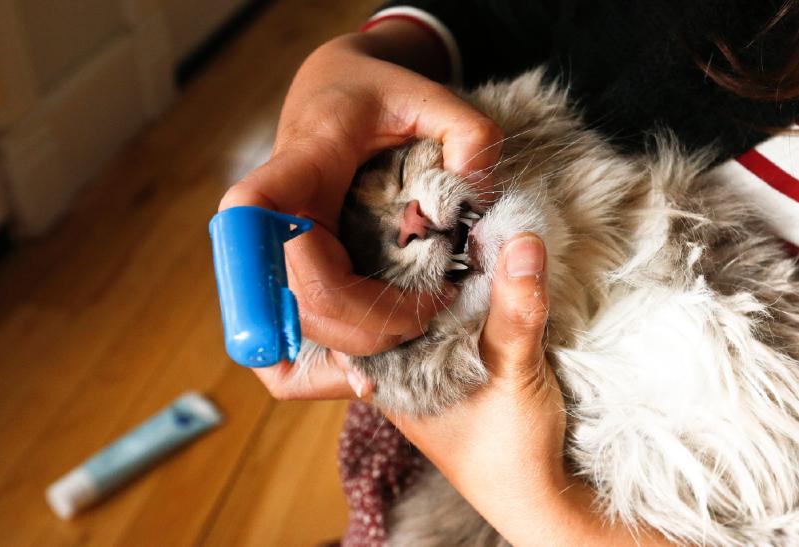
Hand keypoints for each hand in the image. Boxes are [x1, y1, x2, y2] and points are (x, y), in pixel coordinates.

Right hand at [220, 22, 503, 398]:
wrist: (338, 96)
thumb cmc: (374, 94)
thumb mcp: (429, 96)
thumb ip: (468, 134)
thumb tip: (476, 200)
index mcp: (292, 173)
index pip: (254, 221)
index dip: (283, 268)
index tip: (375, 286)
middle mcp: (272, 225)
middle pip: (305, 303)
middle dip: (377, 324)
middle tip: (437, 306)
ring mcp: (278, 257)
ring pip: (303, 331)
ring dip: (366, 344)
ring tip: (421, 320)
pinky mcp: (292, 276)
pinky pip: (301, 338)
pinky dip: (338, 356)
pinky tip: (384, 344)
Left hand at [391, 234, 671, 545]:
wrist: (548, 497)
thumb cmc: (511, 452)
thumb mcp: (511, 372)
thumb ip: (515, 310)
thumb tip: (523, 242)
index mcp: (389, 376)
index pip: (361, 311)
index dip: (371, 264)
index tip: (387, 218)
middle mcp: (403, 369)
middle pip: (396, 301)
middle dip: (411, 260)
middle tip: (421, 207)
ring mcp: (432, 367)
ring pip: (427, 307)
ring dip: (442, 275)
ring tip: (445, 219)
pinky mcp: (464, 365)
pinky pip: (456, 317)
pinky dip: (466, 292)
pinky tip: (473, 259)